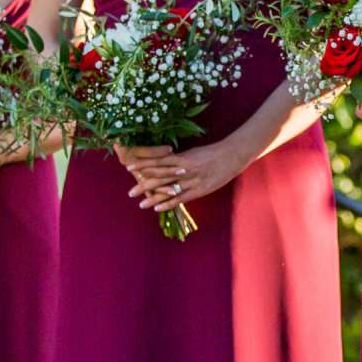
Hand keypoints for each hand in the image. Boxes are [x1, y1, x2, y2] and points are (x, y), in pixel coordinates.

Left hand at [121, 137, 248, 215]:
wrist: (231, 156)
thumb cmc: (211, 153)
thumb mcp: (193, 153)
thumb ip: (179, 159)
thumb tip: (164, 161)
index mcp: (181, 157)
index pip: (157, 161)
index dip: (143, 165)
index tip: (129, 168)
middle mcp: (183, 169)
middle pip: (159, 177)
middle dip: (143, 185)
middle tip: (130, 192)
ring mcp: (191, 180)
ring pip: (168, 190)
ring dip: (153, 197)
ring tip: (140, 204)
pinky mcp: (199, 190)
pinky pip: (181, 198)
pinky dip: (168, 203)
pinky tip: (157, 208)